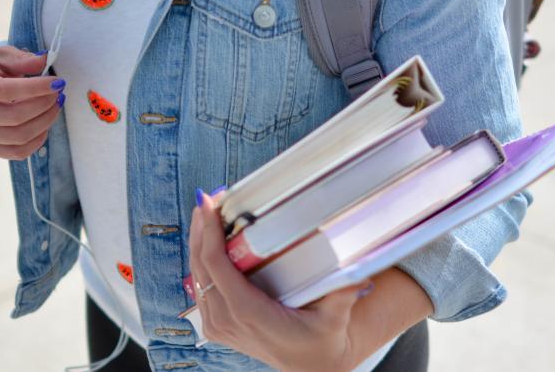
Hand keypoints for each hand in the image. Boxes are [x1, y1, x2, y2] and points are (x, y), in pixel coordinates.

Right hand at [0, 46, 65, 159]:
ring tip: (55, 106)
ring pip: (18, 137)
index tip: (58, 82)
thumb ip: (22, 59)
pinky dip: (38, 139)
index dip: (35, 88)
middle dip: (44, 105)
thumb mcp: (1, 55)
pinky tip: (44, 123)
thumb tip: (44, 61)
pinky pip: (17, 152)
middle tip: (59, 94)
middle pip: (13, 117)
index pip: (4, 91)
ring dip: (45, 121)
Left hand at [189, 190, 371, 371]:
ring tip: (207, 212)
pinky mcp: (217, 324)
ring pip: (196, 274)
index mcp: (248, 312)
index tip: (209, 204)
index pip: (216, 265)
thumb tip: (358, 271)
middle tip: (207, 198)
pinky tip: (208, 240)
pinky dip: (202, 260)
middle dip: (200, 228)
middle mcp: (226, 319)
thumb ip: (343, 294)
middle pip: (200, 264)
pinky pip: (201, 286)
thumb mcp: (335, 318)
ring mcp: (218, 324)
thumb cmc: (321, 340)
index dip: (209, 232)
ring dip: (198, 241)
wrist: (311, 366)